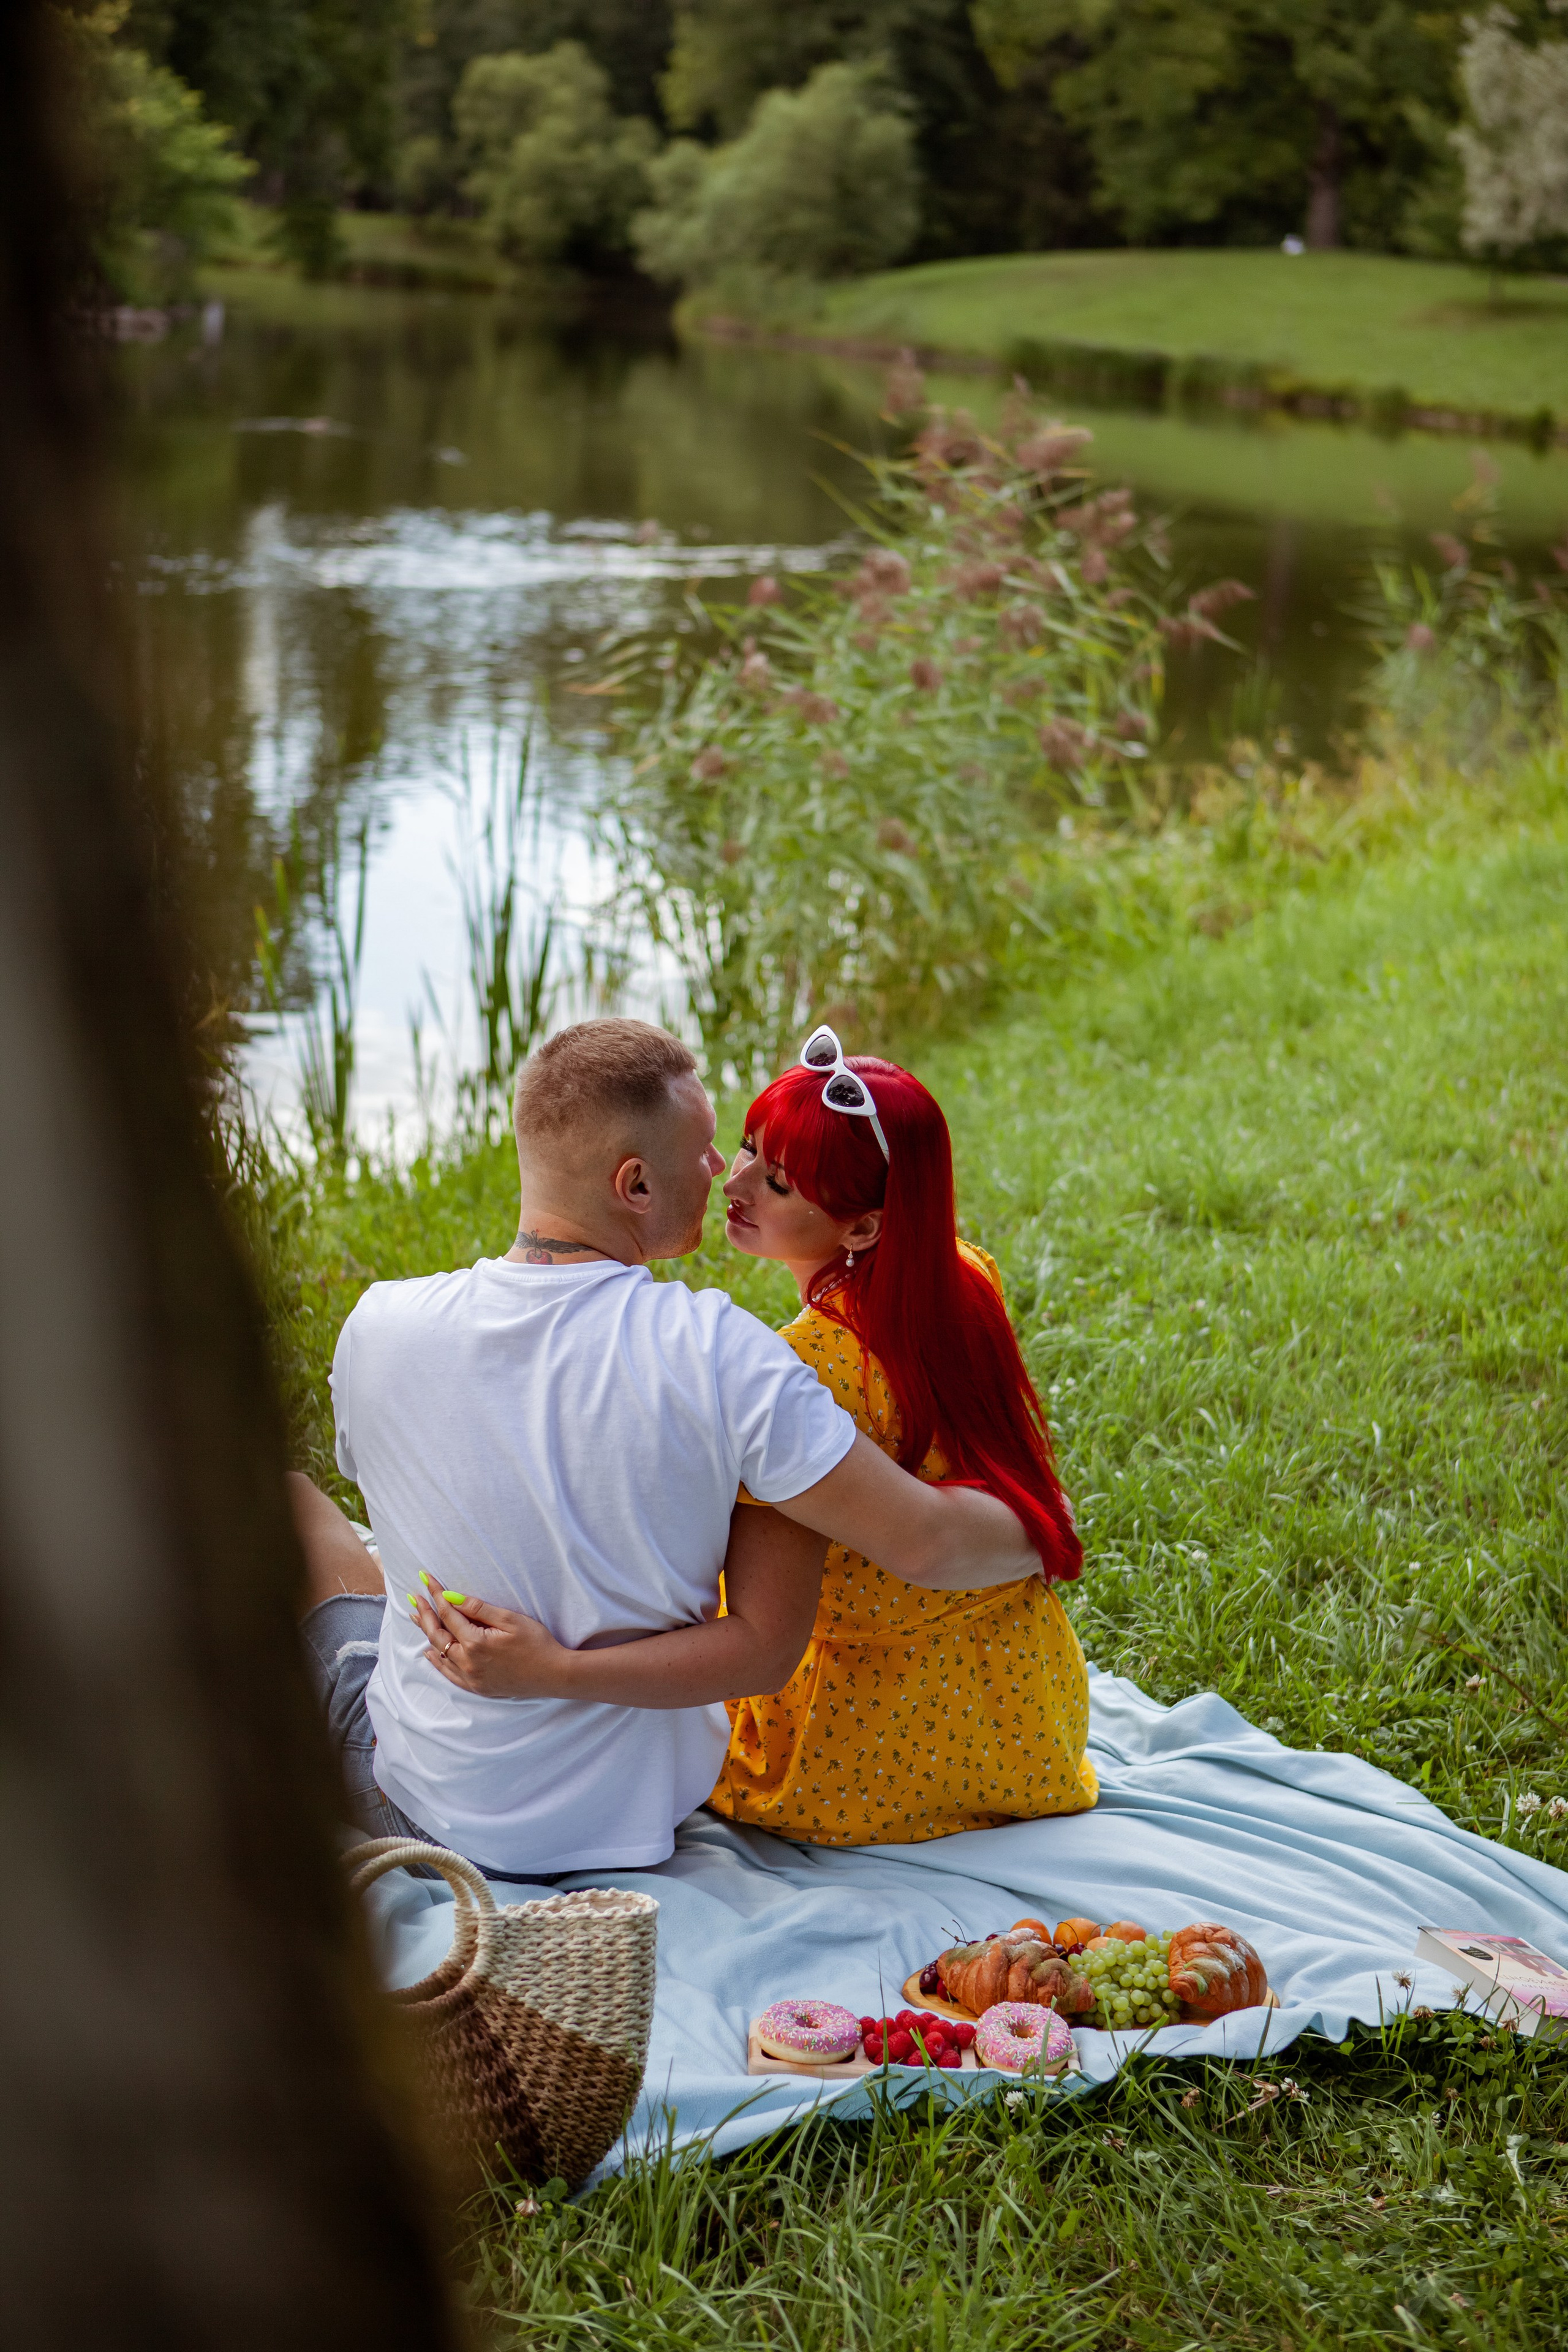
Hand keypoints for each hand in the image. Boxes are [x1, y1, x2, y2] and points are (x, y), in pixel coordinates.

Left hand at [406, 1573, 568, 1699]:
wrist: (554, 1674)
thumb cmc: (537, 1643)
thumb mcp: (510, 1619)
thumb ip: (478, 1608)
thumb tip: (450, 1597)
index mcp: (476, 1643)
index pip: (449, 1614)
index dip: (437, 1594)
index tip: (427, 1579)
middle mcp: (468, 1662)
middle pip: (438, 1634)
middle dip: (425, 1613)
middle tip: (415, 1597)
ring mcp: (471, 1678)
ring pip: (440, 1653)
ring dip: (427, 1634)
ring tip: (415, 1617)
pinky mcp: (477, 1687)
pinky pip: (448, 1674)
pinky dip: (436, 1661)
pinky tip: (429, 1652)